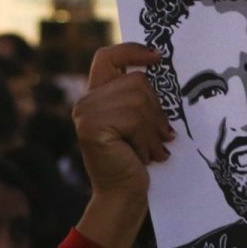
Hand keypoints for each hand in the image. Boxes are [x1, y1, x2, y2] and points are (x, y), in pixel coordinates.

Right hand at [72, 44, 175, 247]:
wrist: (122, 196)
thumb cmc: (135, 161)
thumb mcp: (138, 123)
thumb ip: (139, 99)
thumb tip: (159, 68)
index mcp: (96, 97)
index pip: (107, 57)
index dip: (132, 51)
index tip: (157, 57)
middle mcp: (85, 102)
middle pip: (136, 81)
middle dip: (156, 111)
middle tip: (161, 137)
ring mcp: (85, 113)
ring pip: (138, 99)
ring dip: (152, 129)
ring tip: (150, 149)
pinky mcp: (91, 127)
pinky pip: (134, 118)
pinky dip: (145, 139)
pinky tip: (141, 156)